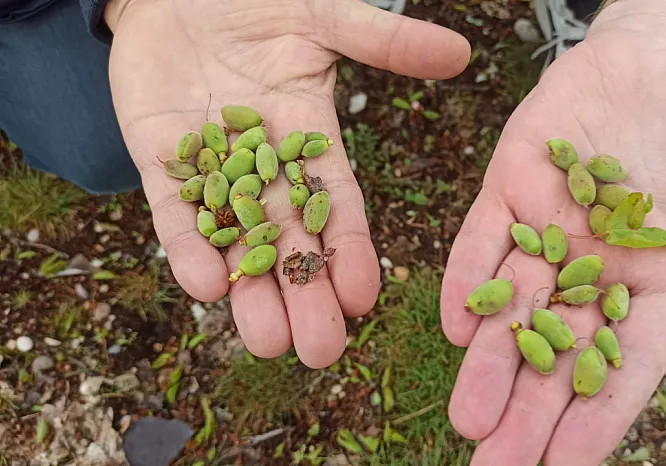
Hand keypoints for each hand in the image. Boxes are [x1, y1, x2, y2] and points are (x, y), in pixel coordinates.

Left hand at [105, 0, 469, 367]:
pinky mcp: (162, 164)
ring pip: (236, 242)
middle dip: (305, 295)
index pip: (336, 205)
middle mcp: (266, 168)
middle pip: (289, 241)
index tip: (366, 298)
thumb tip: (460, 52)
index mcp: (310, 140)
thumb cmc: (257, 1)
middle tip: (320, 351)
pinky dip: (188, 249)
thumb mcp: (326, 16)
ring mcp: (212, 171)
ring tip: (268, 344)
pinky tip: (205, 287)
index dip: (351, 250)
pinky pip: (175, 214)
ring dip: (251, 294)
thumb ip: (384, 43)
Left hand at [440, 0, 665, 463]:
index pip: (629, 362)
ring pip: (514, 307)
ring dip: (489, 363)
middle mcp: (596, 267)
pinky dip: (469, 278)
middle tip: (497, 465)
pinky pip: (483, 239)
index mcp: (658, 279)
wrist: (660, 53)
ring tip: (469, 421)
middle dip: (529, 411)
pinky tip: (455, 324)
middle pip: (561, 353)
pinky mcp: (511, 186)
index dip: (600, 415)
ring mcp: (548, 228)